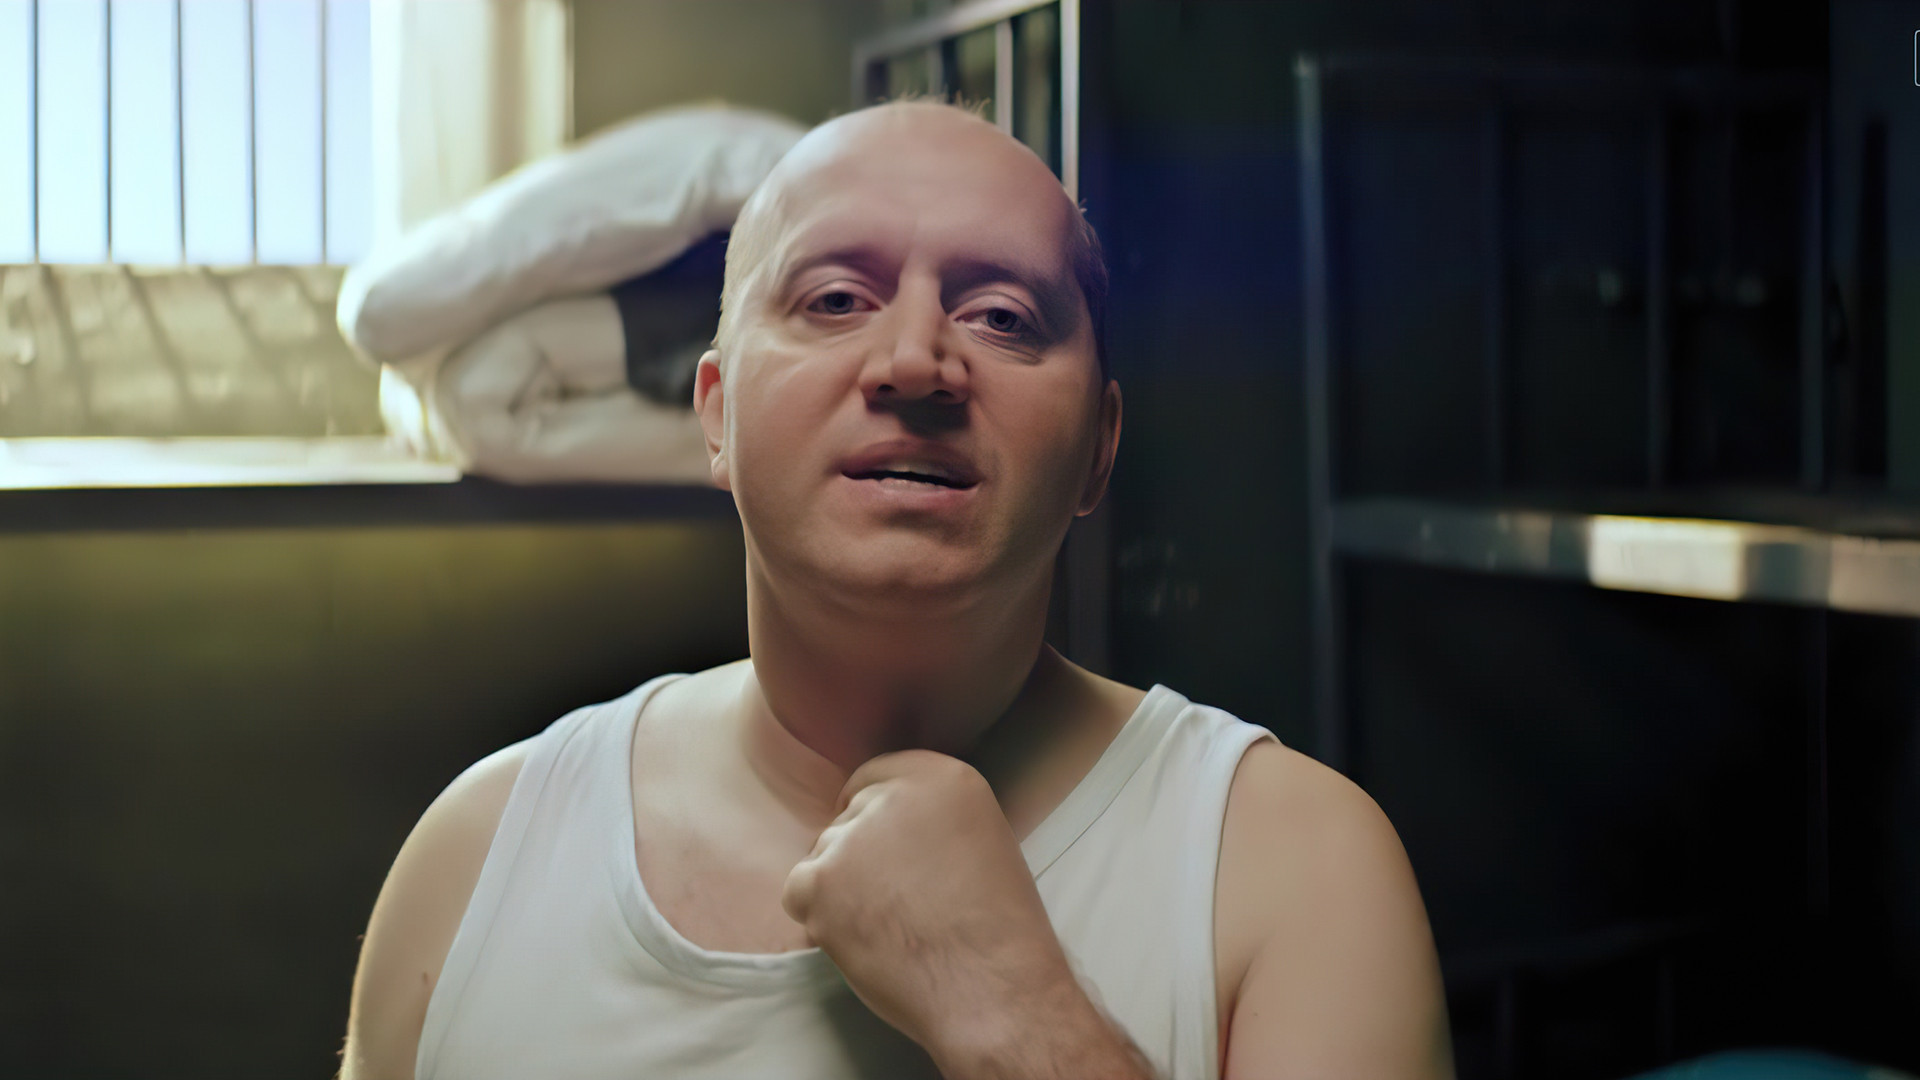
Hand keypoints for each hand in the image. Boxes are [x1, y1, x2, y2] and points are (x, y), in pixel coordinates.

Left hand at [780, 750, 1099, 1075]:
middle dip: (858, 858)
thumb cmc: (997, 932)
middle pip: (847, 819)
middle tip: (892, 905)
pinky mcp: (821, 881)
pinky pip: (799, 892)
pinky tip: (864, 942)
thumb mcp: (980, 841)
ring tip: (891, 930)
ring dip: (841, 892)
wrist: (992, 988)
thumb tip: (886, 833)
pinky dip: (821, 920)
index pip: (875, 777)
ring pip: (823, 857)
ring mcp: (852, 837)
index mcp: (943, 777)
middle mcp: (893, 796)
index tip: (878, 845)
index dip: (870, 813)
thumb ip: (930, 821)